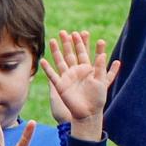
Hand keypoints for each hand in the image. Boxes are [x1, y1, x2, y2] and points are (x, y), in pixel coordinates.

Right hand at [44, 28, 113, 142]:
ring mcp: (67, 78)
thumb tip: (103, 55)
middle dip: (68, 43)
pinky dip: (47, 69)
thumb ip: (102, 68)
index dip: (83, 43)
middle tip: (65, 32)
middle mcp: (76, 71)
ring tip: (53, 40)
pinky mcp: (60, 86)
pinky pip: (52, 76)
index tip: (83, 32)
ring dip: (56, 51)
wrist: (89, 113)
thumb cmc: (97, 98)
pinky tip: (42, 61)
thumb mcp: (102, 82)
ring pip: (60, 61)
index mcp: (87, 69)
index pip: (84, 53)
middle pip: (71, 54)